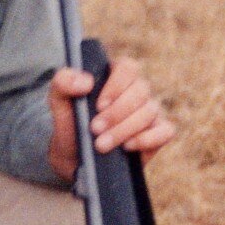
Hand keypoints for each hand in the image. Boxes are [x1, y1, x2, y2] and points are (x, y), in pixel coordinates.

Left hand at [48, 54, 174, 185]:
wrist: (74, 158)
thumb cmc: (70, 124)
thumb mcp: (58, 102)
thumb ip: (62, 83)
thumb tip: (85, 82)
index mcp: (115, 76)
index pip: (128, 67)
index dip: (116, 85)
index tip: (99, 105)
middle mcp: (136, 90)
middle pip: (140, 90)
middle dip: (117, 113)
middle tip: (95, 129)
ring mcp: (150, 111)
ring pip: (150, 111)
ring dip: (124, 129)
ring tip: (102, 145)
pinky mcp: (158, 133)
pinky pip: (166, 130)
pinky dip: (147, 138)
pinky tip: (127, 147)